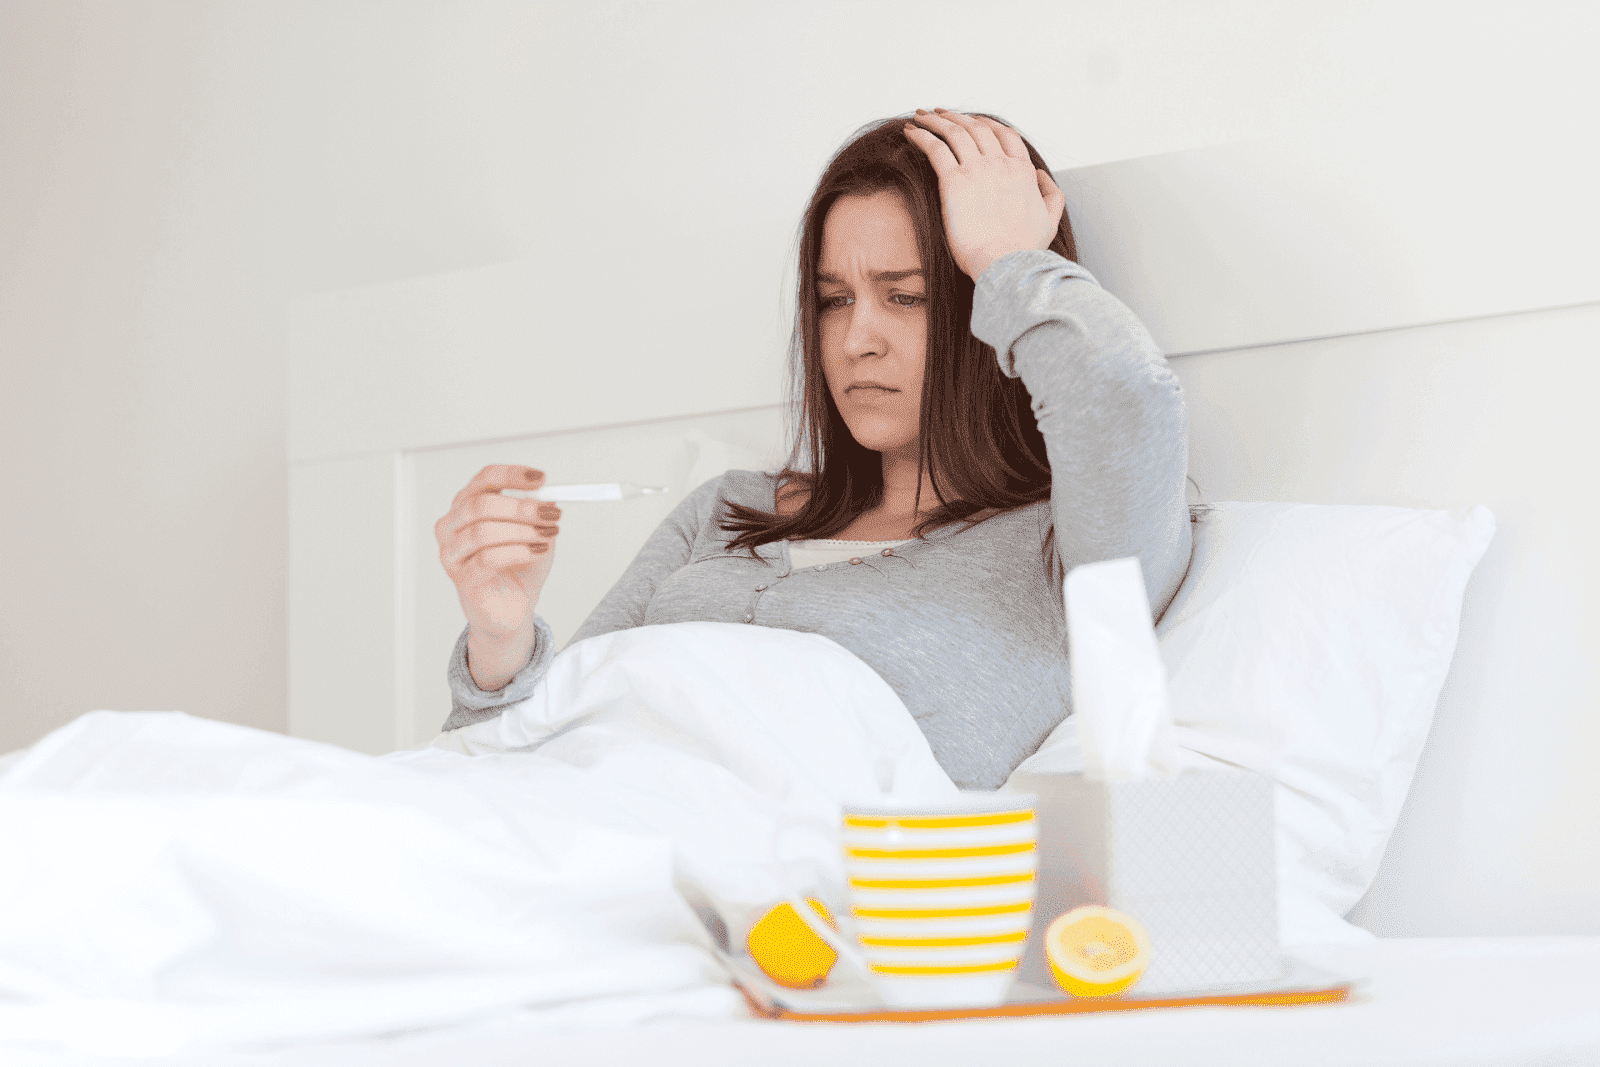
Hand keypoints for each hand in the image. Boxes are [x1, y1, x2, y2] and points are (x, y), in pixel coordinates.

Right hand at [435, 464, 561, 639]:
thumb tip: (549, 495)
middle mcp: (453, 525)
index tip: (542, 478)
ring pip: (484, 532)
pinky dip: (519, 552)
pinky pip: (488, 559)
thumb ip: (539, 513)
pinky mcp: (460, 578)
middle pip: (481, 505)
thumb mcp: (536, 533)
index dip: (512, 475)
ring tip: (548, 535)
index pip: (484, 479)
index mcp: (468, 505)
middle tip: (551, 512)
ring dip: (522, 531)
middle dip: (521, 507)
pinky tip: (538, 551)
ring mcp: (452, 552)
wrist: (512, 608)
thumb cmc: (519, 568)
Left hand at [902, 109, 1065, 281]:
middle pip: (977, 128)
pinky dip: (921, 136)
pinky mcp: (954, 182)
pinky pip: (935, 148)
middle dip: (956, 117)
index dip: (987, 124)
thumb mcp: (1051, 219)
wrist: (1005, 264)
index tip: (973, 121)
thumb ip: (1051, 194)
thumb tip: (1042, 175)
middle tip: (939, 113)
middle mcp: (1000, 164)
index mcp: (1023, 171)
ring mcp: (977, 170)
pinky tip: (909, 132)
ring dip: (935, 120)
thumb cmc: (1024, 250)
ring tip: (920, 116)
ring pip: (955, 132)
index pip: (1005, 135)